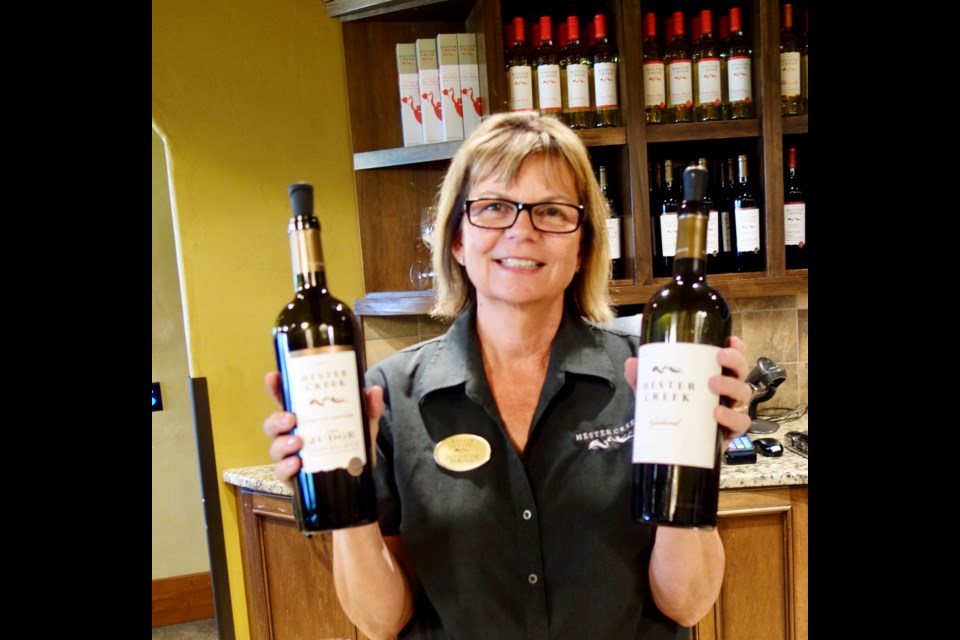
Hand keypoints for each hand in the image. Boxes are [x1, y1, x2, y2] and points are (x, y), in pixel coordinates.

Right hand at [262, 372, 384, 485]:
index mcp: (306, 418)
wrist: (357, 481)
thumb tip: (374, 391)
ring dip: (282, 443)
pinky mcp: (293, 477)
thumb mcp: (364, 425)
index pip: (286, 400)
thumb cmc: (352, 447)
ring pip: (274, 447)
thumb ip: (369, 408)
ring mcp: (291, 456)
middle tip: (291, 418)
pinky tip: (296, 463)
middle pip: (272, 423)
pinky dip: (285, 467)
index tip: (274, 377)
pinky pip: (281, 472)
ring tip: (299, 442)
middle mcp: (293, 435)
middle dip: (277, 419)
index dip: (276, 388)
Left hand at [623, 335, 752, 444]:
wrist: (669, 445)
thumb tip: (632, 364)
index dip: (736, 347)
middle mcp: (725, 391)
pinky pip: (740, 424)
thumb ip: (641, 378)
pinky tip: (717, 414)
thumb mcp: (653, 391)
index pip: (731, 357)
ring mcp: (729, 410)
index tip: (730, 340)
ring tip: (712, 384)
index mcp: (712, 375)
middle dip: (735, 361)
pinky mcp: (728, 432)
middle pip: (741, 371)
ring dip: (731, 386)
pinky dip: (732, 417)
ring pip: (743, 394)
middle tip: (720, 357)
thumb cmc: (669, 409)